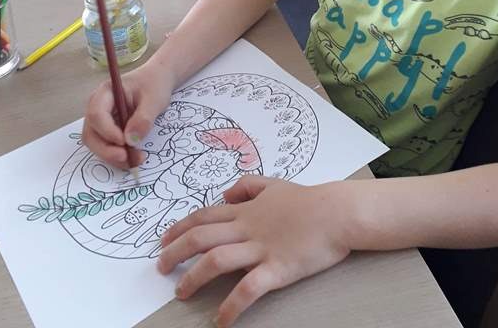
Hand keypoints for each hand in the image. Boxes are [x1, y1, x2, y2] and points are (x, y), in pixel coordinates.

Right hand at [82, 60, 174, 166]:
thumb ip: (143, 119)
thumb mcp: (154, 99)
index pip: (96, 114)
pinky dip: (117, 155)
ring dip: (112, 156)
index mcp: (106, 92)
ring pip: (96, 143)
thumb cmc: (154, 84)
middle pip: (91, 133)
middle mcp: (97, 106)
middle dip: (106, 150)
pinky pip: (106, 146)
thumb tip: (131, 140)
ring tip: (135, 159)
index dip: (107, 131)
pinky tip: (133, 158)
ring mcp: (101, 119)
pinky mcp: (107, 130)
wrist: (157, 80)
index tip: (124, 142)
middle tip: (127, 158)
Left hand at [157, 176, 351, 326]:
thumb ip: (248, 185)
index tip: (163, 241)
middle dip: (175, 253)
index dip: (179, 228)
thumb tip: (225, 193)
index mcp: (246, 210)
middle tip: (160, 269)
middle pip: (201, 238)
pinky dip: (232, 306)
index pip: (204, 216)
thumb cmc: (308, 200)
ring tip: (181, 293)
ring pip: (217, 261)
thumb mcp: (274, 184)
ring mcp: (261, 249)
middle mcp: (247, 228)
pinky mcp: (277, 269)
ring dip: (194, 278)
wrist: (337, 213)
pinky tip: (221, 320)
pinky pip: (248, 289)